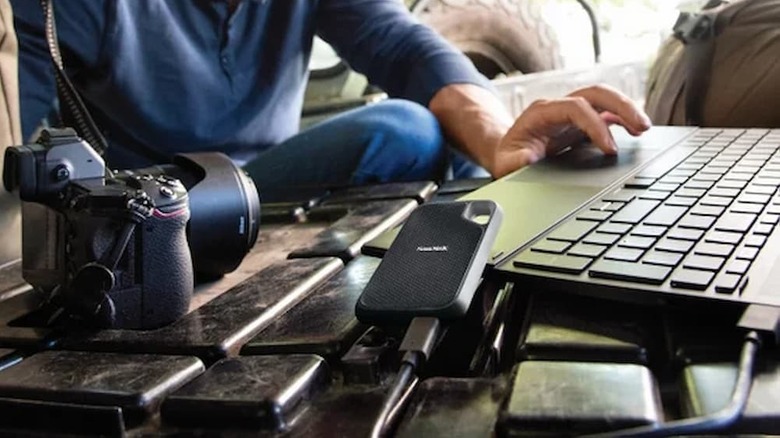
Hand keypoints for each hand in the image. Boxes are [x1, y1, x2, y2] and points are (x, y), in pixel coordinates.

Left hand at [489, 84, 651, 178]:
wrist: (509, 154)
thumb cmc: (509, 157)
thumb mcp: (506, 163)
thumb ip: (515, 162)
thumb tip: (528, 160)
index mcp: (541, 112)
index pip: (575, 107)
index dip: (595, 125)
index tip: (610, 149)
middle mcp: (559, 106)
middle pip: (594, 93)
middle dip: (621, 106)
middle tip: (642, 127)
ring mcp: (572, 112)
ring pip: (604, 99)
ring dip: (627, 109)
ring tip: (645, 128)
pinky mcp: (581, 121)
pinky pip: (606, 113)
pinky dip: (623, 119)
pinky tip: (636, 131)